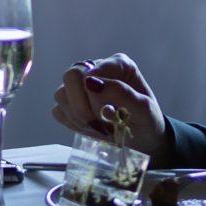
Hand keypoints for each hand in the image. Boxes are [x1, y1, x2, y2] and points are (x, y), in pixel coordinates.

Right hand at [55, 53, 171, 158]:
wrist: (144, 141)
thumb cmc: (147, 121)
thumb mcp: (145, 109)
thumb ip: (122, 93)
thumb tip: (91, 83)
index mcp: (117, 64)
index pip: (91, 69)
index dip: (94, 94)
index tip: (108, 113)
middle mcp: (96, 70)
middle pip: (70, 76)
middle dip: (82, 105)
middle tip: (100, 123)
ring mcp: (80, 87)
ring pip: (61, 95)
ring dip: (79, 116)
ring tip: (100, 127)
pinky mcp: (70, 105)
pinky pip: (58, 111)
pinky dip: (73, 123)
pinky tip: (90, 128)